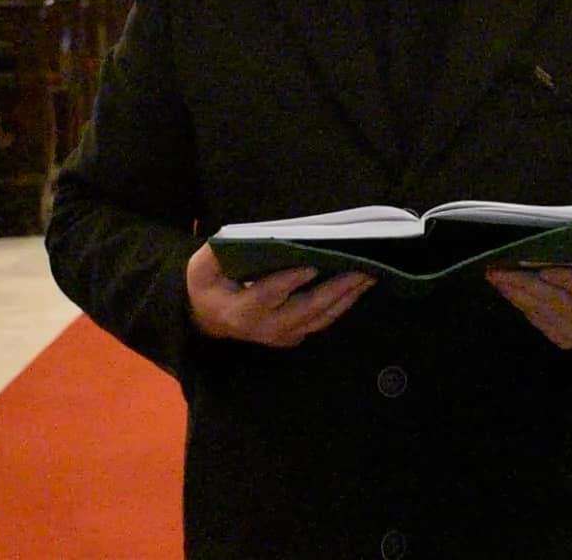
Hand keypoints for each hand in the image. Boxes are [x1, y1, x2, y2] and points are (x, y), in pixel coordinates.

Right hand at [185, 244, 374, 347]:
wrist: (209, 320)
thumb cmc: (209, 286)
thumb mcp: (202, 268)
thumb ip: (217, 253)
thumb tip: (242, 237)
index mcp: (241, 311)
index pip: (268, 295)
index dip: (290, 281)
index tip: (312, 265)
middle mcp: (265, 328)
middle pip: (305, 309)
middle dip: (336, 289)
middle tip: (361, 268)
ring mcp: (283, 335)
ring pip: (320, 318)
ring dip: (347, 296)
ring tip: (369, 274)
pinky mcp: (295, 335)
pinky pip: (323, 320)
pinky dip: (343, 303)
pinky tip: (359, 285)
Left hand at [485, 251, 571, 349]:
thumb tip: (562, 236)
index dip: (563, 278)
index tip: (541, 268)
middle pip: (553, 299)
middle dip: (523, 283)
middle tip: (497, 269)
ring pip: (540, 310)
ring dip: (515, 293)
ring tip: (495, 276)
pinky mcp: (563, 340)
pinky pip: (537, 320)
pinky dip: (521, 303)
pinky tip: (508, 290)